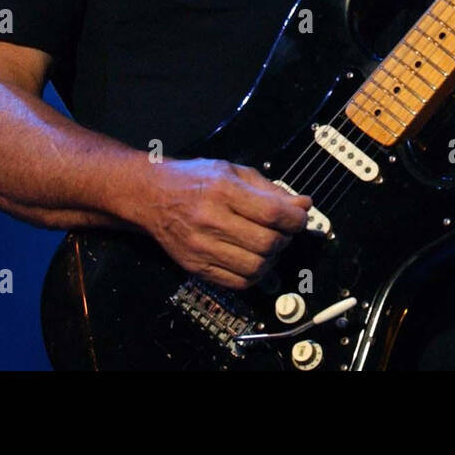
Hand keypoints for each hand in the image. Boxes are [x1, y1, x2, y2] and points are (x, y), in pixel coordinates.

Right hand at [139, 158, 311, 289]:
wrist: (151, 196)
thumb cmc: (194, 180)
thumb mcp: (234, 172)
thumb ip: (270, 189)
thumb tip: (303, 205)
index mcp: (223, 190)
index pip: (272, 212)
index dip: (295, 219)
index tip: (300, 217)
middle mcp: (211, 219)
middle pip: (267, 242)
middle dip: (285, 239)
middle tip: (285, 231)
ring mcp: (202, 246)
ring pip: (255, 267)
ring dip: (272, 259)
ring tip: (269, 246)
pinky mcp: (196, 266)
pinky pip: (237, 282)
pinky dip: (254, 275)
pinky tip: (254, 260)